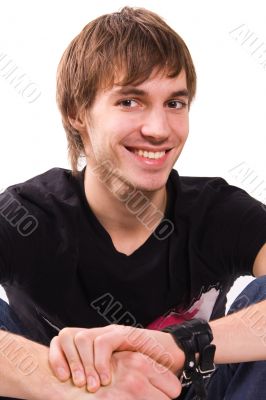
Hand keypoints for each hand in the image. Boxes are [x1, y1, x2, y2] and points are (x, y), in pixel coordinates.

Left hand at [49, 325, 184, 391]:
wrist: (172, 357)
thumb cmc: (144, 372)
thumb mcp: (114, 377)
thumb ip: (97, 377)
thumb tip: (77, 391)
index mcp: (93, 344)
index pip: (63, 341)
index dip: (57, 357)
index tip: (60, 378)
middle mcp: (100, 334)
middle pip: (68, 336)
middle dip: (68, 362)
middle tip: (77, 385)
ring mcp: (112, 332)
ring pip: (82, 338)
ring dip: (83, 364)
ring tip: (91, 385)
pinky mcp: (125, 334)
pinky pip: (103, 342)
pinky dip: (100, 361)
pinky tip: (106, 378)